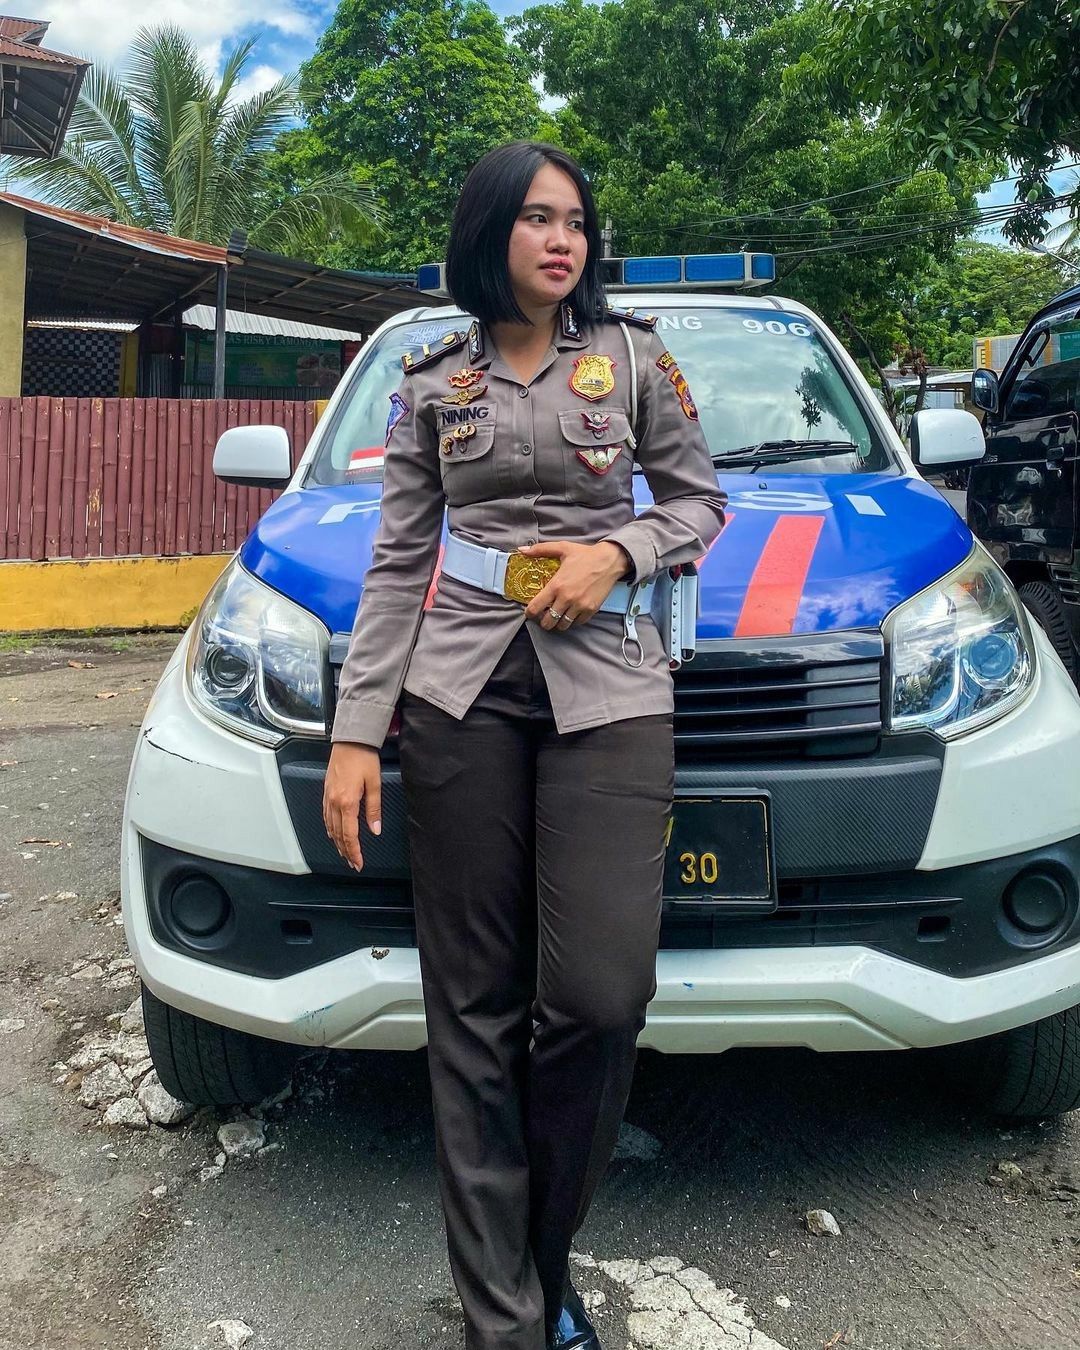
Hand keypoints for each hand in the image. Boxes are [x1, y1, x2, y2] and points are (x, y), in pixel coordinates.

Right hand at [322, 742, 381, 870]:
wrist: (350, 741)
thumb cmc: (364, 758)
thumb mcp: (375, 784)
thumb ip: (374, 808)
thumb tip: (375, 829)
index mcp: (347, 802)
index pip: (350, 834)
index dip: (354, 851)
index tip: (358, 862)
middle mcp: (334, 802)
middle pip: (338, 834)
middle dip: (346, 851)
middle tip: (353, 863)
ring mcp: (328, 797)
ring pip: (330, 827)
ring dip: (337, 842)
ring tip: (345, 853)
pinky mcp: (326, 792)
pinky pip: (325, 816)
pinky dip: (330, 828)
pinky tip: (333, 833)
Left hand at [517, 540, 630, 631]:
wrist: (610, 561)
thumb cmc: (585, 554)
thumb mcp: (562, 548)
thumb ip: (540, 550)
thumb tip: (522, 550)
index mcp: (556, 585)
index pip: (536, 607)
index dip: (530, 612)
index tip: (530, 611)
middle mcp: (566, 598)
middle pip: (548, 622)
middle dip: (543, 621)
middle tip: (544, 615)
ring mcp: (579, 606)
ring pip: (563, 625)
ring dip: (558, 622)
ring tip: (558, 615)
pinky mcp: (591, 610)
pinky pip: (577, 623)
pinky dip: (573, 621)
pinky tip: (571, 613)